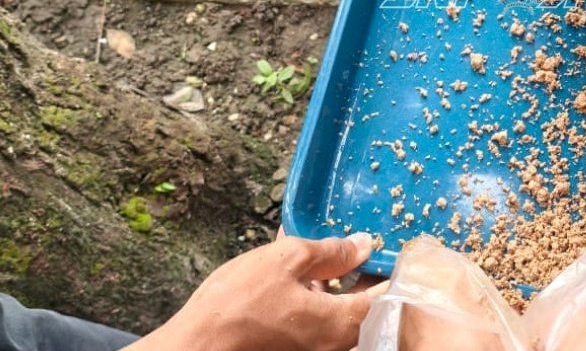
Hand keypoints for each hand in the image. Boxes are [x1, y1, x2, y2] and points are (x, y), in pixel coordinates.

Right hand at [128, 234, 381, 350]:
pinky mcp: (297, 349)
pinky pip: (318, 323)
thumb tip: (363, 244)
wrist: (196, 348)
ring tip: (313, 257)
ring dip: (333, 285)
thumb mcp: (286, 260)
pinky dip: (314, 299)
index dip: (389, 266)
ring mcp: (317, 350)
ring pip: (339, 312)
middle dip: (358, 273)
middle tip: (346, 245)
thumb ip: (331, 252)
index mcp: (343, 323)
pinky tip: (295, 278)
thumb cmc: (238, 303)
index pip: (388, 294)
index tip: (386, 246)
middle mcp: (337, 344)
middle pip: (365, 304)